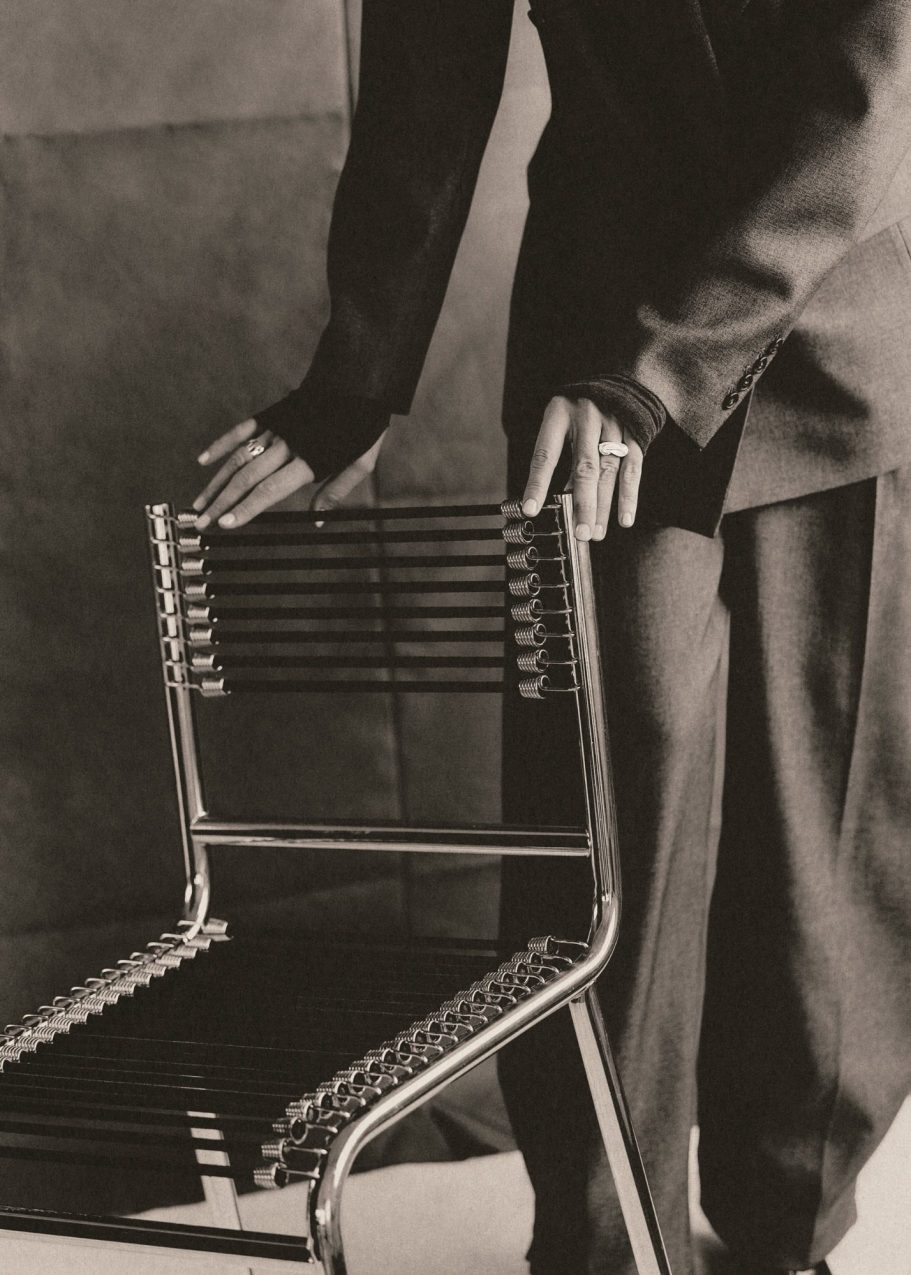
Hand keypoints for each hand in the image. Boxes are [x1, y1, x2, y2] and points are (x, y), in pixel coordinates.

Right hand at [192, 419, 385, 527]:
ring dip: (216, 483)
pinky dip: (220, 445)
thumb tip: (316, 519)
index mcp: (309, 459)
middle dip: (221, 503)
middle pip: (246, 478)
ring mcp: (276, 427)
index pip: (270, 490)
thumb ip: (336, 491)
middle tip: (201, 523)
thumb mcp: (361, 463)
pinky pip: (240, 430)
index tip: (225, 525)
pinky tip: (203, 461)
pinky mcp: (271, 414)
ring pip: (238, 458)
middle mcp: (287, 444)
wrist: (359, 379)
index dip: (245, 509)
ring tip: (199, 504)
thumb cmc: (364, 426)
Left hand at [521, 396, 642, 539]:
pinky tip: (624, 519)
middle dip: (582, 503)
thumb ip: (557, 454)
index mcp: (560, 412)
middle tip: (579, 532)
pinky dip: (629, 496)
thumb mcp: (559, 420)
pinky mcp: (634, 433)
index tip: (530, 509)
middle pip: (585, 466)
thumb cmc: (577, 408)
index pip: (546, 453)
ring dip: (603, 506)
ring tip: (594, 533)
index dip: (537, 483)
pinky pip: (632, 469)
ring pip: (609, 471)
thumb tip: (554, 498)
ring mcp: (614, 424)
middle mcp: (588, 417)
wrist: (615, 378)